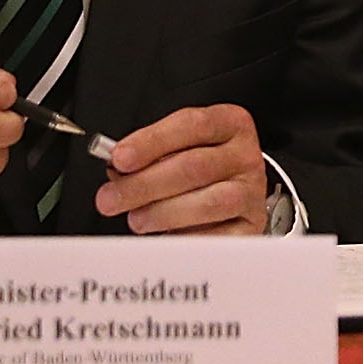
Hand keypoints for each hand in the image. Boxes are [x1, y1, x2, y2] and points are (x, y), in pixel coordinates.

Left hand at [99, 105, 269, 234]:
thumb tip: (117, 172)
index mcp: (230, 124)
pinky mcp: (250, 226)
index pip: (192, 125)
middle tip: (110, 199)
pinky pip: (216, 237)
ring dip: (162, 213)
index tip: (120, 158)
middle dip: (144, 184)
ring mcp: (252, 192)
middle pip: (194, 167)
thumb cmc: (200, 170)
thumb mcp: (178, 148)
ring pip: (207, 203)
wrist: (235, 196)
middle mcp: (245, 155)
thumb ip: (149, 155)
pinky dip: (185, 239)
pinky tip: (164, 238)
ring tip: (136, 219)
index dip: (152, 141)